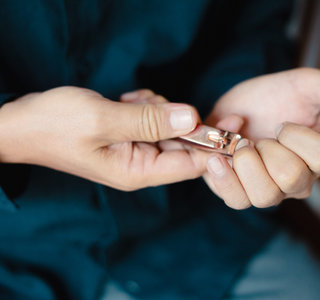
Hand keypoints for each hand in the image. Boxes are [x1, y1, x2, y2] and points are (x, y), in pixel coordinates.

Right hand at [0, 87, 204, 189]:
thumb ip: (149, 120)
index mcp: (137, 172)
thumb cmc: (53, 126)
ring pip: (170, 127)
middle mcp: (141, 165)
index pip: (191, 165)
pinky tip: (127, 100)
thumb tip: (192, 117)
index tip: (236, 125)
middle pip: (184, 145)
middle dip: (185, 120)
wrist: (20, 122)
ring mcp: (136, 149)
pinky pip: (154, 118)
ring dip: (159, 108)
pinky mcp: (130, 134)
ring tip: (130, 101)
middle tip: (173, 102)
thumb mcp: (102, 120)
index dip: (216, 145)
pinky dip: (147, 104)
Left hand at [203, 68, 319, 208]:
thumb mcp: (305, 84)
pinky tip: (219, 157)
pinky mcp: (240, 195)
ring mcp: (270, 191)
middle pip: (292, 178)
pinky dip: (224, 177)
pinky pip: (236, 201)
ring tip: (240, 144)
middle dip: (269, 148)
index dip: (298, 136)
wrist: (235, 106)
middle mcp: (299, 181)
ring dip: (245, 162)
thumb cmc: (273, 97)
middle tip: (260, 136)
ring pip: (265, 196)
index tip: (282, 122)